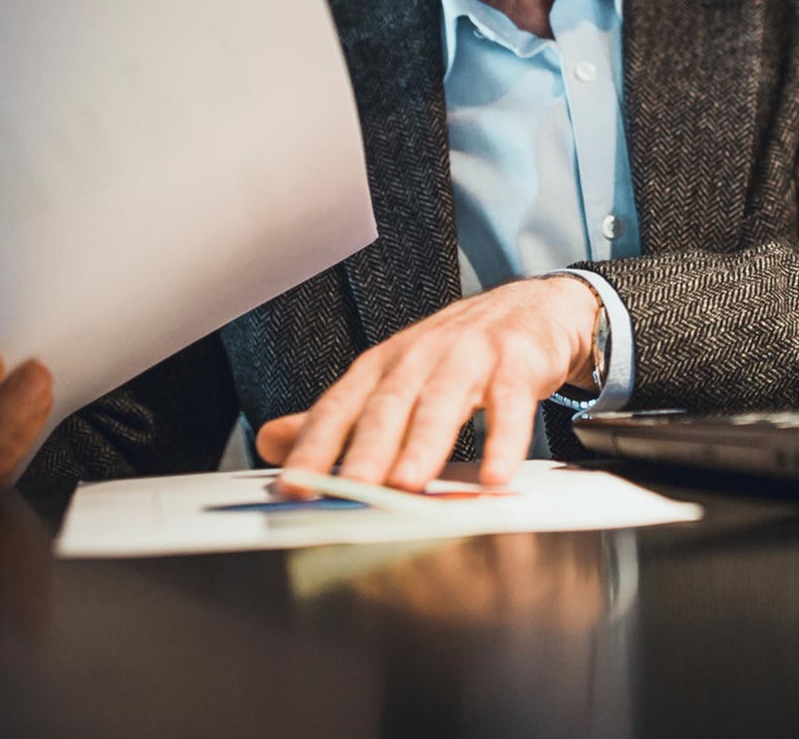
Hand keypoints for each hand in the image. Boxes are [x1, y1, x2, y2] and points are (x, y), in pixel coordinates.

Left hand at [255, 276, 600, 491]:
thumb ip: (337, 416)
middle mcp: (419, 357)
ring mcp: (468, 356)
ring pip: (442, 402)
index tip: (292, 486)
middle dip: (366, 449)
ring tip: (409, 484)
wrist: (530, 308)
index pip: (338, 408)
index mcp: (381, 366)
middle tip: (349, 489)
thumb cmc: (455, 353)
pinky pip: (509, 404)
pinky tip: (496, 475)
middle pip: (387, 406)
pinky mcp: (515, 363)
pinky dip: (503, 440)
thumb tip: (269, 442)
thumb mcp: (393, 379)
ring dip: (424, 444)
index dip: (313, 447)